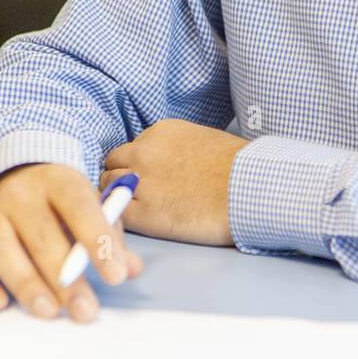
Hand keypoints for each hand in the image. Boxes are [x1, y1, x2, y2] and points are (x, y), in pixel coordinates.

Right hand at [0, 163, 143, 320]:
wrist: (13, 172)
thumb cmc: (61, 200)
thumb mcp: (90, 205)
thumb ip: (111, 235)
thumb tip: (131, 269)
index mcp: (58, 181)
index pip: (79, 207)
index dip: (98, 239)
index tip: (117, 275)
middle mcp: (20, 194)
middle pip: (41, 235)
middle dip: (65, 277)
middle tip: (85, 311)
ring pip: (3, 248)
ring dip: (26, 283)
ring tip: (48, 313)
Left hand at [100, 119, 248, 244]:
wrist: (250, 188)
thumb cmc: (239, 168)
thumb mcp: (203, 141)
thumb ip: (176, 149)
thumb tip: (170, 165)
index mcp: (160, 132)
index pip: (132, 148)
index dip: (137, 166)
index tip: (148, 179)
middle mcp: (143, 152)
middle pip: (113, 164)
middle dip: (122, 179)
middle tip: (137, 197)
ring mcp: (140, 182)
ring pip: (107, 187)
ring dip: (117, 198)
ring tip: (137, 213)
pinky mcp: (143, 213)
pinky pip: (115, 213)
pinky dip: (119, 219)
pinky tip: (136, 226)